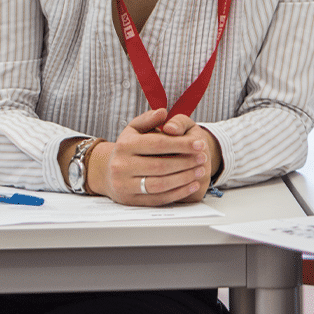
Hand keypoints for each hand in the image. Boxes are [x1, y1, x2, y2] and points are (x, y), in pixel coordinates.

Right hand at [87, 108, 213, 204]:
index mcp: (125, 145)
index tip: (200, 143)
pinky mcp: (130, 201)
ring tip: (200, 171)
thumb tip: (163, 112)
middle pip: (160, 165)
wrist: (109, 171)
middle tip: (204, 158)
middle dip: (186, 162)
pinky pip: (157, 199)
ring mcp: (123, 185)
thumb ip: (150, 118)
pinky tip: (192, 184)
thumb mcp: (135, 128)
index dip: (182, 144)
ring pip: (159, 184)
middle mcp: (121, 166)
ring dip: (184, 178)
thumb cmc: (130, 147)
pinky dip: (178, 193)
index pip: (158, 144)